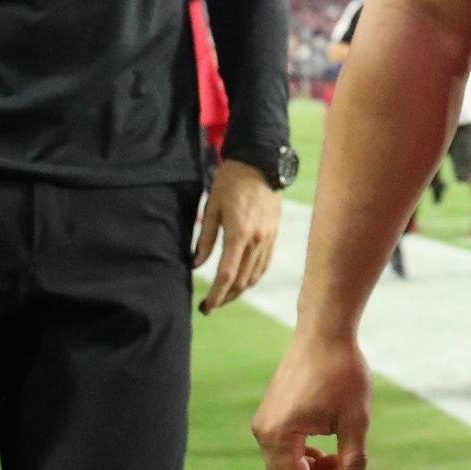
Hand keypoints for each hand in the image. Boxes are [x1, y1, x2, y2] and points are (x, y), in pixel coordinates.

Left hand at [193, 159, 280, 314]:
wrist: (260, 162)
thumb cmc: (231, 181)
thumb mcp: (212, 207)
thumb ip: (205, 238)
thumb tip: (196, 265)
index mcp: (239, 233)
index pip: (226, 275)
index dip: (215, 296)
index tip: (205, 307)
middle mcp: (257, 240)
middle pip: (241, 281)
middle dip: (225, 298)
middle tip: (210, 306)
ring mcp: (269, 238)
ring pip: (254, 276)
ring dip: (239, 291)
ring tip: (224, 297)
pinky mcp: (275, 234)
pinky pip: (265, 264)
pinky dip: (253, 277)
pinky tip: (243, 281)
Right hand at [253, 331, 371, 469]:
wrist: (325, 331)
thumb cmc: (341, 371)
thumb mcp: (355, 419)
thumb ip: (353, 460)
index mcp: (279, 434)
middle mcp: (264, 430)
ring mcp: (265, 420)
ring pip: (283, 463)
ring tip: (341, 463)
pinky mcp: (271, 411)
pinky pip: (282, 447)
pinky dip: (303, 456)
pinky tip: (328, 450)